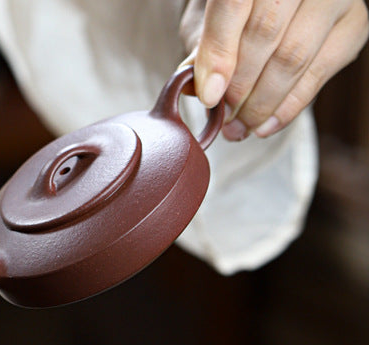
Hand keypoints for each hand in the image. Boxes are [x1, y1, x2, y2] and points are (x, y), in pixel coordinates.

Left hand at [180, 0, 368, 139]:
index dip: (219, 53)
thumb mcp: (210, 20)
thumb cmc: (237, 11)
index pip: (234, 4)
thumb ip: (204, 47)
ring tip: (238, 128)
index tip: (209, 97)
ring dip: (261, 104)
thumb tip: (196, 88)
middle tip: (223, 117)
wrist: (281, 1)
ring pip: (293, 57)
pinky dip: (288, 108)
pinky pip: (318, 73)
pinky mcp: (354, 23)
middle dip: (239, 86)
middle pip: (266, 33)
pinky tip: (265, 127)